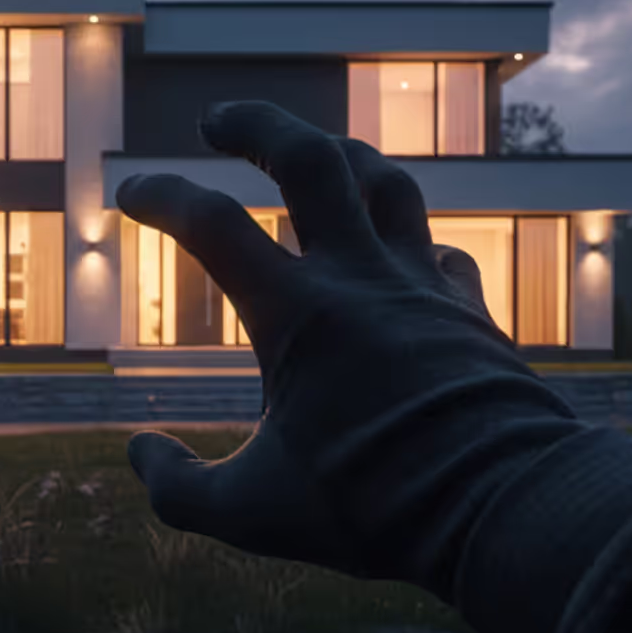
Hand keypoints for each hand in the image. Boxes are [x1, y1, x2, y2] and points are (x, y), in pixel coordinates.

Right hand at [119, 101, 578, 589]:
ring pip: (383, 182)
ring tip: (314, 154)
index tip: (130, 192)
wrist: (501, 507)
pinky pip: (440, 251)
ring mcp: (422, 286)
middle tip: (218, 119)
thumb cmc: (370, 509)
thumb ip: (178, 488)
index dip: (162, 195)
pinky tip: (402, 255)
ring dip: (340, 157)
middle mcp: (360, 278)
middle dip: (256, 124)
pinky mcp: (470, 311)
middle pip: (308, 159)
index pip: (212, 222)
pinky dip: (412, 242)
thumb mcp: (250, 514)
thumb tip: (139, 453)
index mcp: (295, 312)